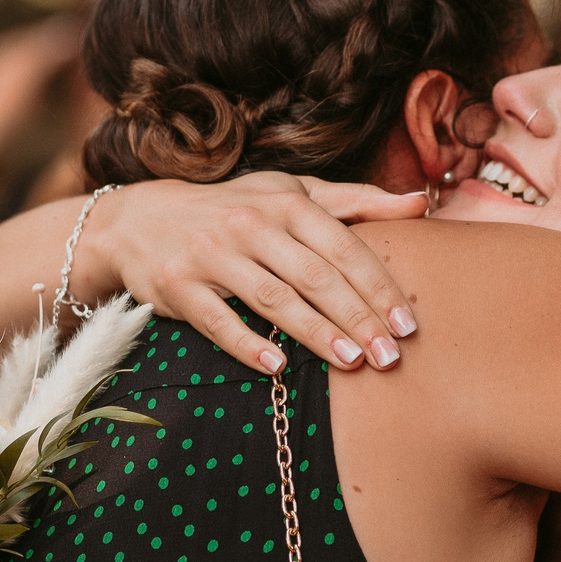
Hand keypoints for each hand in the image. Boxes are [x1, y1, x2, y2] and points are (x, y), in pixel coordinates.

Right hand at [91, 174, 425, 374]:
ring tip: (353, 363)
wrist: (141, 220)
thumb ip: (356, 201)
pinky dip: (247, 345)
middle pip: (315, 277)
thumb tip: (420, 202)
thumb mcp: (291, 193)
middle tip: (391, 357)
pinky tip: (277, 368)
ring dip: (316, 333)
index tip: (408, 324)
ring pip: (273, 299)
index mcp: (285, 203)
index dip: (379, 286)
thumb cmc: (235, 209)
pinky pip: (217, 321)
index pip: (343, 247)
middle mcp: (250, 225)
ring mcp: (211, 255)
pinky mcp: (178, 287)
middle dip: (358, 318)